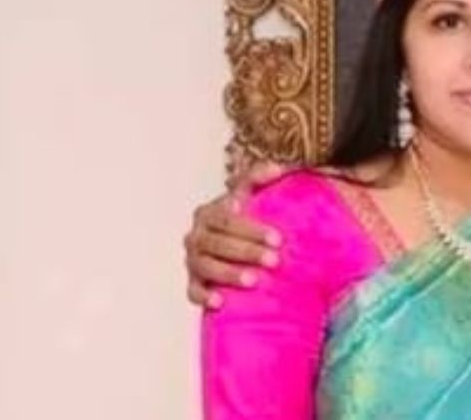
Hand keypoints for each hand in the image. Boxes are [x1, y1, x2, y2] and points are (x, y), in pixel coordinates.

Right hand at [183, 160, 289, 308]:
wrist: (234, 247)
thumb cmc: (246, 218)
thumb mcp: (250, 194)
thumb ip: (259, 177)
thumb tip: (277, 168)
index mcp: (210, 213)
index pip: (227, 219)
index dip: (251, 229)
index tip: (277, 238)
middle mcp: (197, 235)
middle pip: (218, 243)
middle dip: (247, 251)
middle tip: (274, 260)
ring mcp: (193, 260)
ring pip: (206, 266)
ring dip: (228, 273)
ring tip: (253, 280)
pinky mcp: (194, 282)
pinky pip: (193, 291)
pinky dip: (204, 296)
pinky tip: (219, 301)